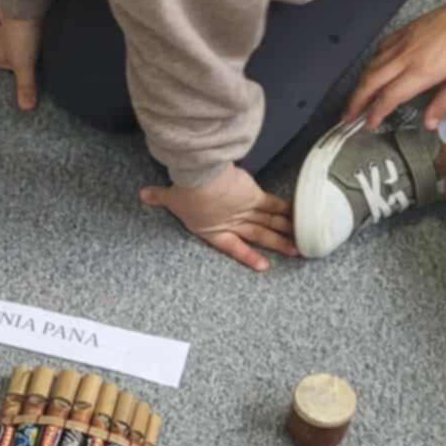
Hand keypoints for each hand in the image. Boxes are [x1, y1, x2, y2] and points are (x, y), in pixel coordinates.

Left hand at [140, 165, 297, 271]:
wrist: (201, 180)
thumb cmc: (185, 193)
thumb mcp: (170, 197)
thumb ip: (159, 197)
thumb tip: (143, 195)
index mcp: (213, 229)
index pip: (233, 247)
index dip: (248, 256)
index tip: (263, 265)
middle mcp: (232, 223)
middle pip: (259, 236)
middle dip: (277, 245)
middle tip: (295, 253)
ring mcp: (245, 210)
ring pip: (270, 223)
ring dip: (287, 231)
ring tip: (302, 241)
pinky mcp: (254, 196)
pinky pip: (273, 205)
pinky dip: (286, 209)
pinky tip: (299, 215)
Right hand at [344, 0, 445, 129]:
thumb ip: (444, 103)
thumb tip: (429, 124)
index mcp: (421, 72)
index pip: (388, 97)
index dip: (375, 113)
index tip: (369, 124)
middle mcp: (405, 58)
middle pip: (370, 83)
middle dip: (355, 102)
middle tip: (348, 116)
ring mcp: (401, 43)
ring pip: (370, 67)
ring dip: (359, 86)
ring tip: (355, 99)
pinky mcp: (402, 32)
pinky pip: (378, 50)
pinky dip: (370, 64)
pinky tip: (371, 72)